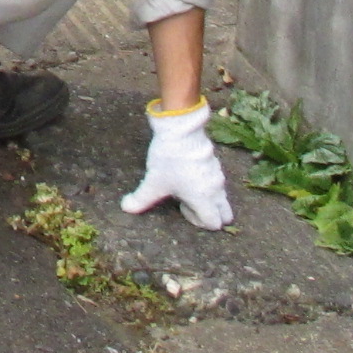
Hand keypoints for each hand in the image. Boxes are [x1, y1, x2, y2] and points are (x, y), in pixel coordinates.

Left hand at [122, 100, 231, 229]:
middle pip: (225, 214)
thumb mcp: (152, 182)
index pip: (215, 223)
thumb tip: (126, 208)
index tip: (182, 206)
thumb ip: (140, 199)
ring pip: (221, 196)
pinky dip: (207, 183)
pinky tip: (187, 170)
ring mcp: (218, 175)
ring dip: (207, 197)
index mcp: (204, 199)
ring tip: (184, 183)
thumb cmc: (168, 159)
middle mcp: (216, 190)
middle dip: (211, 213)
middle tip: (188, 200)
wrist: (180, 129)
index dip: (198, 221)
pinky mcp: (215, 162)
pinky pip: (217, 180)